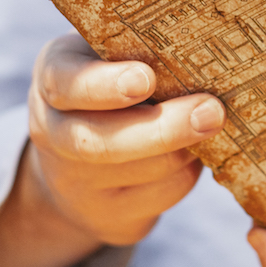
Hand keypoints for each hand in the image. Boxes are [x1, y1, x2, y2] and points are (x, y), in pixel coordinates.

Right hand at [0, 34, 224, 266]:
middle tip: (213, 112)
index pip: (67, 84)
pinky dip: (188, 173)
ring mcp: (75, 184)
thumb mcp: (107, 56)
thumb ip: (139, 49)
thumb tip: (202, 48)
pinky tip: (196, 153)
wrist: (75, 160)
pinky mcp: (107, 218)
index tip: (145, 79)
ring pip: (143, 171)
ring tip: (212, 122)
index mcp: (52, 80)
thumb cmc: (111, 85)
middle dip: (164, 128)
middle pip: (104, 142)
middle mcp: (53, 134)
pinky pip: (161, 196)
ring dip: (186, 148)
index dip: (105, 85)